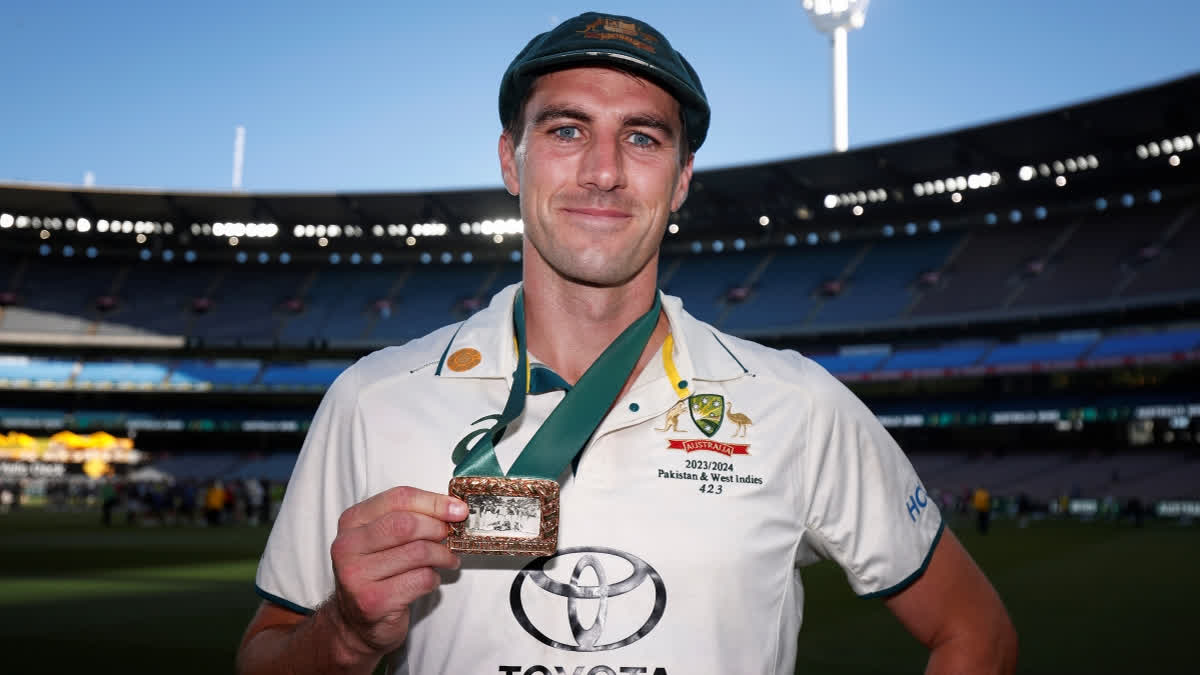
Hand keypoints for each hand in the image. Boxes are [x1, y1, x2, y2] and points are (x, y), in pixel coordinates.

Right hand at [327, 486, 467, 657]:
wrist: (356, 622)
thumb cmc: (378, 575)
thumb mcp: (384, 539)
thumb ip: (411, 518)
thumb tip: (454, 508)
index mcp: (352, 521)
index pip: (398, 498)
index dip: (433, 502)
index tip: (458, 509)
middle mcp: (348, 545)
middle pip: (407, 524)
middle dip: (438, 528)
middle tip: (451, 536)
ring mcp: (357, 575)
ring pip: (418, 552)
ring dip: (442, 555)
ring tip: (448, 560)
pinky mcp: (372, 601)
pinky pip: (420, 579)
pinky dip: (434, 579)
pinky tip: (430, 580)